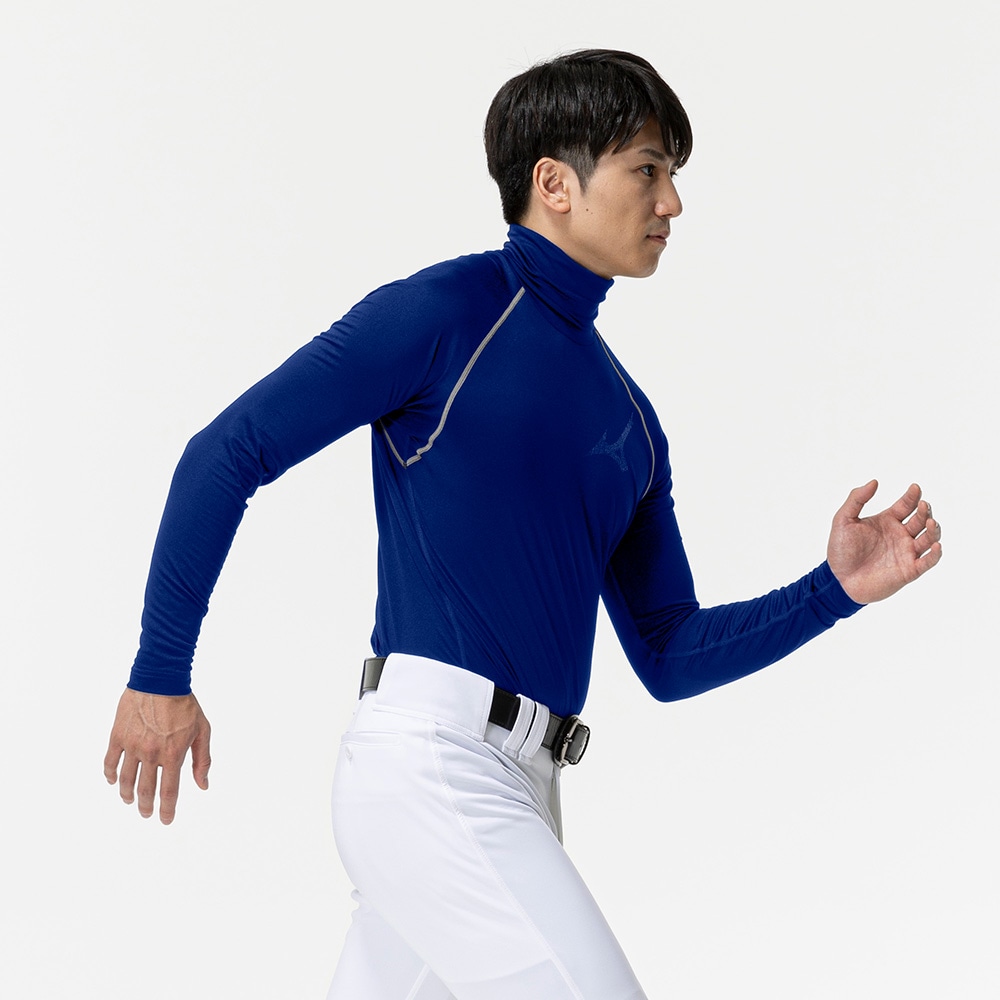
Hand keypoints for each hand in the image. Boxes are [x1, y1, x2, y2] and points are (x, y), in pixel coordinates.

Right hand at [103, 688, 211, 823]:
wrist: (160, 680)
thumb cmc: (185, 705)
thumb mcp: (202, 730)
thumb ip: (202, 760)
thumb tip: (203, 785)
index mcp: (173, 755)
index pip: (169, 792)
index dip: (166, 810)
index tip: (165, 820)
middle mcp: (151, 755)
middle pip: (146, 790)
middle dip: (146, 806)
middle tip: (146, 813)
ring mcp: (132, 746)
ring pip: (125, 780)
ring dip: (127, 794)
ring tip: (130, 801)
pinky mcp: (118, 736)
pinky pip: (110, 761)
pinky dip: (110, 774)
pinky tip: (112, 781)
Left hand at [827, 480, 941, 603]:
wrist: (838, 579)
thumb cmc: (840, 550)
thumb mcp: (843, 520)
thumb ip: (856, 499)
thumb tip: (875, 481)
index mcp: (887, 521)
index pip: (906, 505)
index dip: (912, 496)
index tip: (914, 488)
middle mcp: (900, 535)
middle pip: (920, 519)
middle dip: (924, 511)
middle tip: (922, 505)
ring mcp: (906, 552)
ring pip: (929, 538)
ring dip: (933, 529)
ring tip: (930, 521)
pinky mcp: (909, 570)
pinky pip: (928, 562)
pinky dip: (935, 554)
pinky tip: (935, 545)